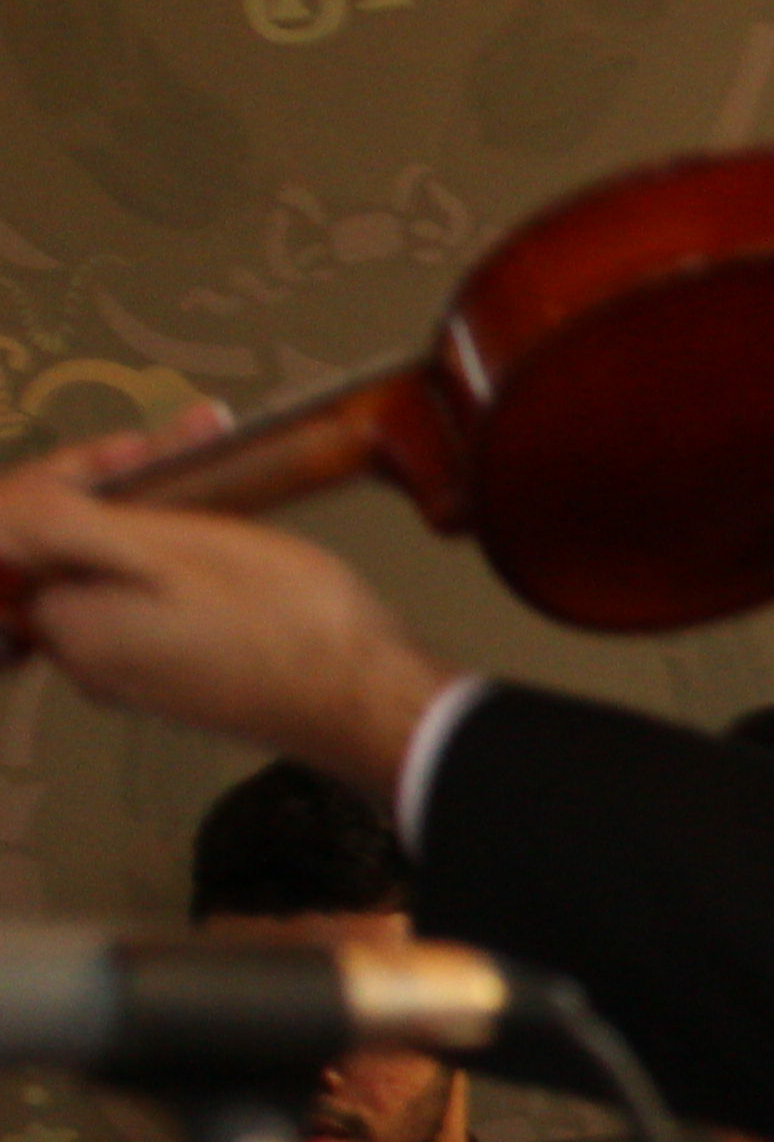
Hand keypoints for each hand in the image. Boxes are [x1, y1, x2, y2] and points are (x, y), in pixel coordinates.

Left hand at [0, 420, 461, 788]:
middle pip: (70, 544)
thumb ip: (65, 525)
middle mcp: (86, 655)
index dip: (73, 471)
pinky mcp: (177, 677)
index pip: (23, 526)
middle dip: (123, 483)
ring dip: (157, 514)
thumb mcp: (173, 546)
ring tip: (222, 472)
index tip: (140, 447)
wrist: (368, 699)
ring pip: (114, 569)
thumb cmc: (288, 625)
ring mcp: (132, 670)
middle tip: (193, 441)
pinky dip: (179, 560)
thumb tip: (5, 510)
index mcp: (69, 622)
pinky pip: (150, 603)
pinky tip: (231, 536)